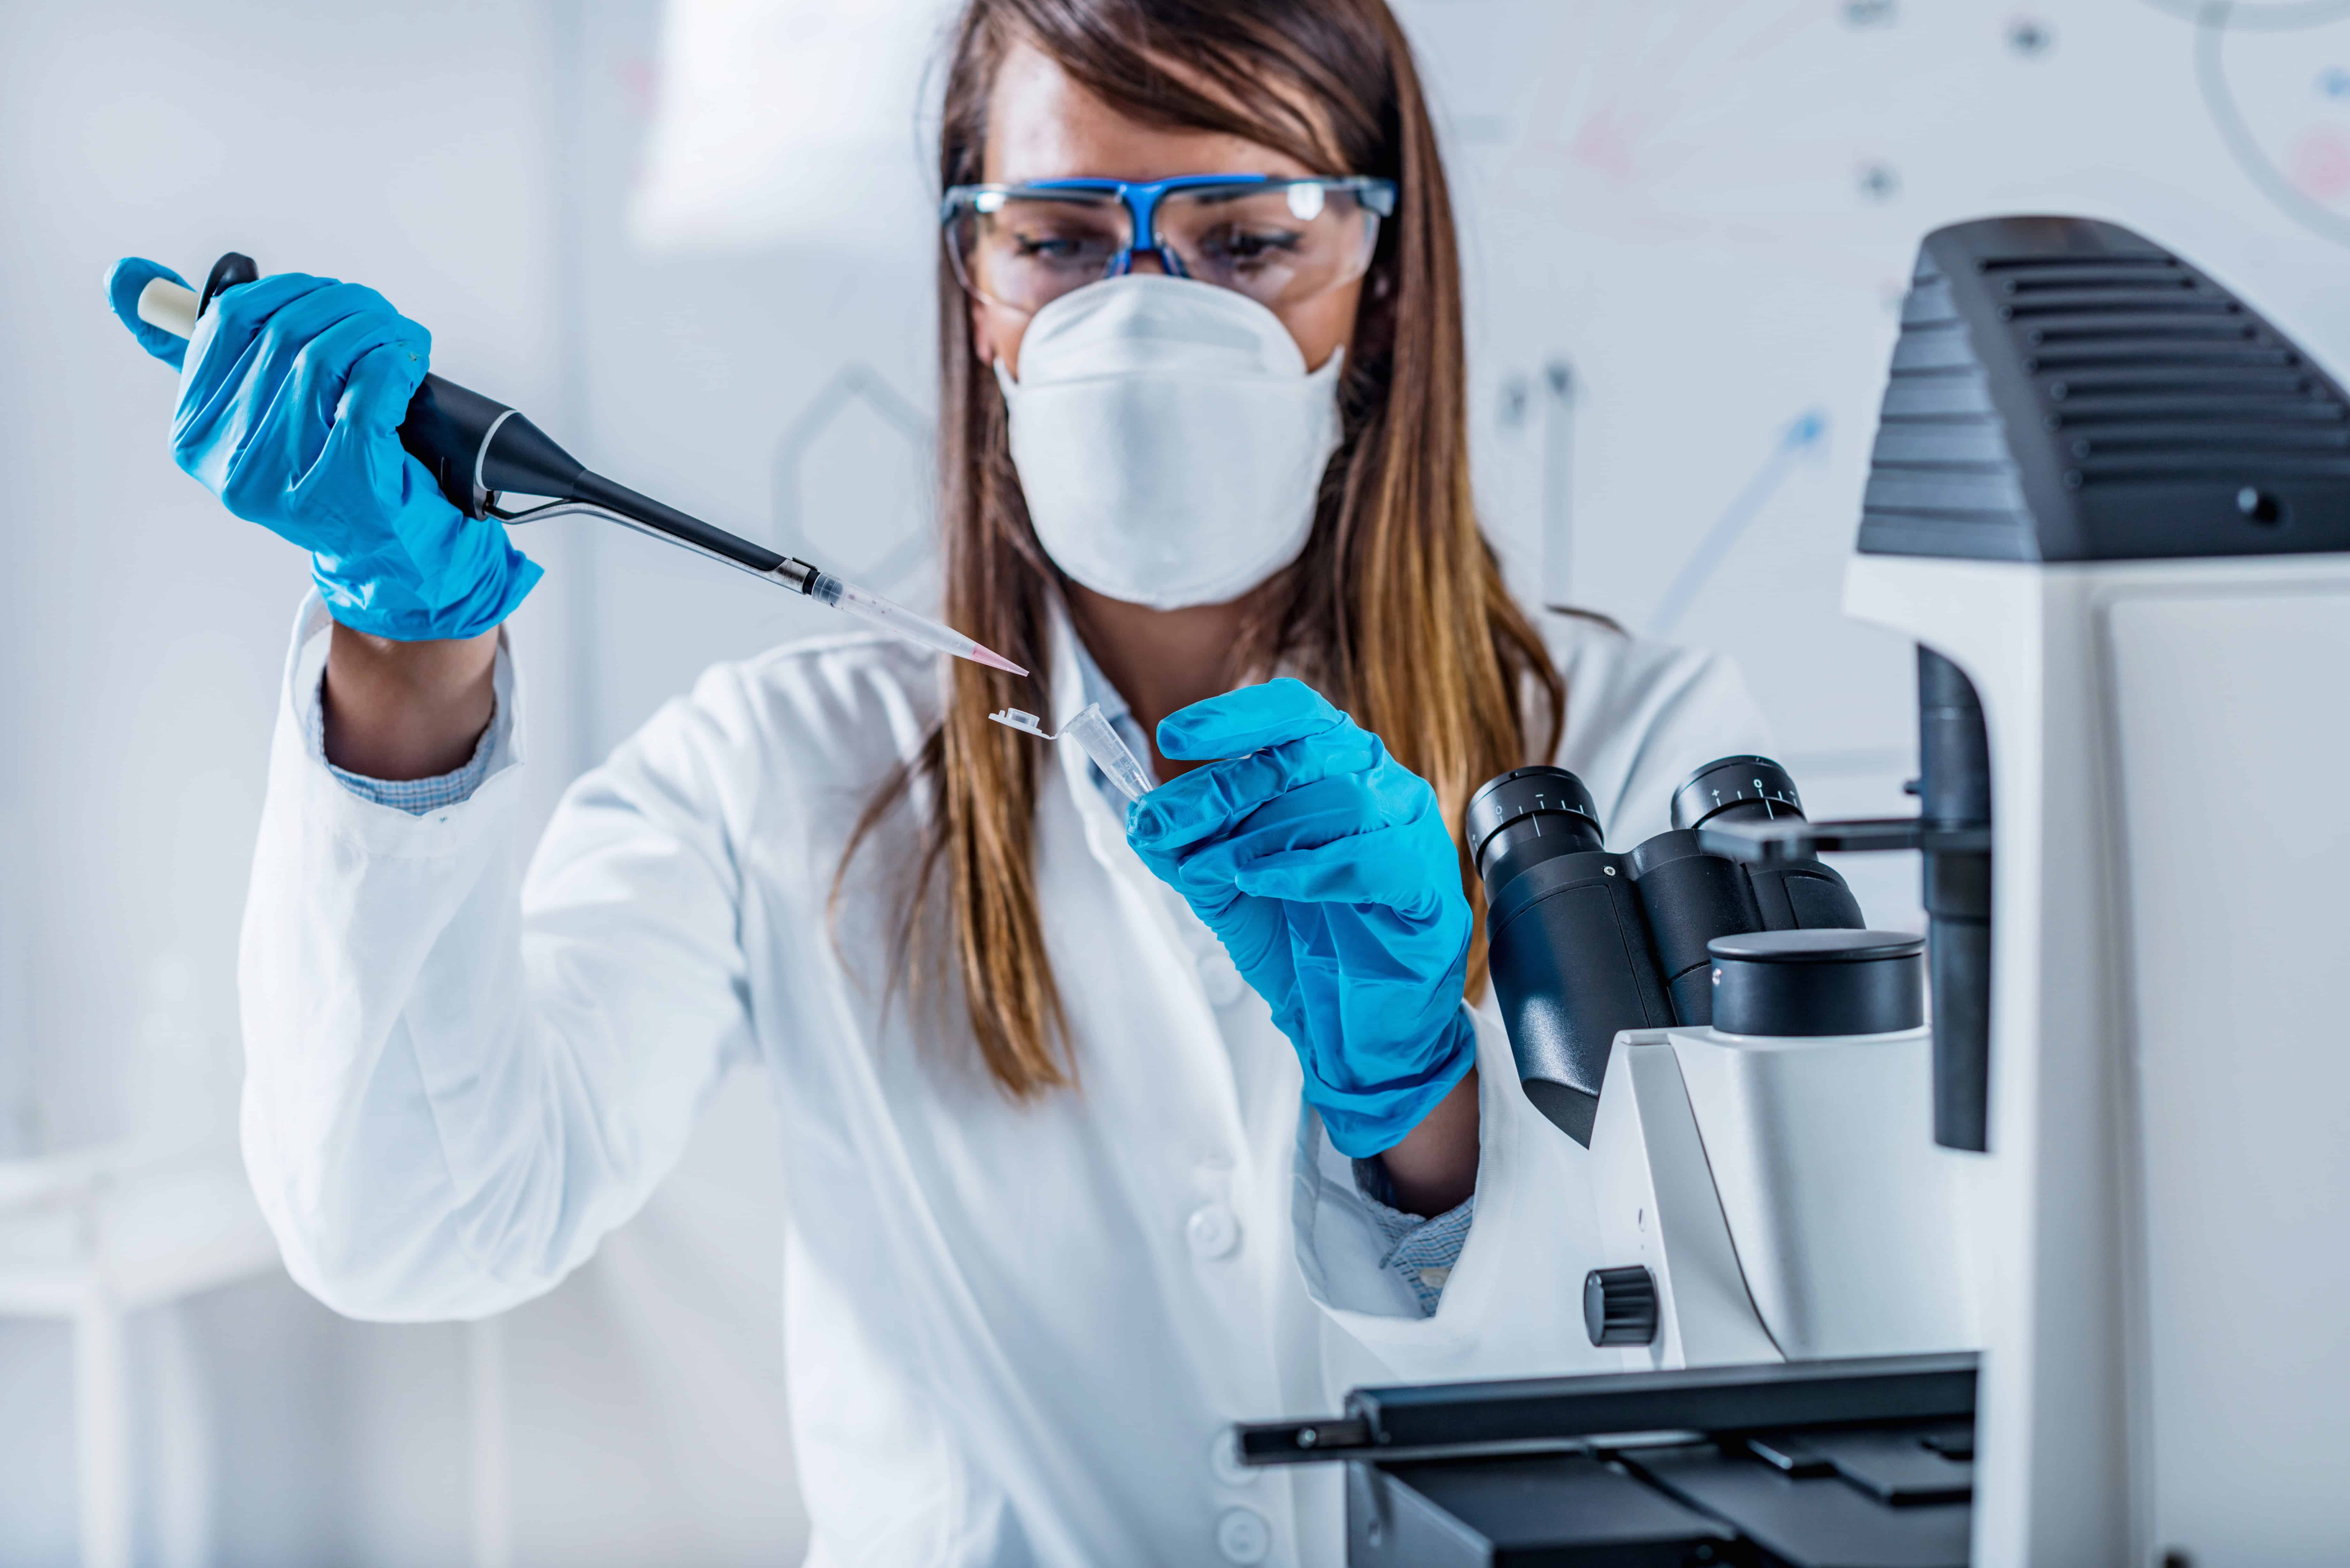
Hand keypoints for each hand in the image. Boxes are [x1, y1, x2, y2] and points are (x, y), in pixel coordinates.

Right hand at [105, 257, 538, 640]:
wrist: (391, 555)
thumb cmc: (326, 475)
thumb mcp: (253, 415)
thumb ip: (194, 351)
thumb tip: (126, 274)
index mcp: (194, 435)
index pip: (228, 320)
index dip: (287, 290)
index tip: (325, 296)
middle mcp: (231, 460)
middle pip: (286, 332)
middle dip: (344, 305)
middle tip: (378, 313)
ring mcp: (287, 476)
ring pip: (326, 354)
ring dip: (375, 328)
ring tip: (398, 336)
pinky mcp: (349, 481)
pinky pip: (370, 386)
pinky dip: (397, 361)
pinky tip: (409, 366)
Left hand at [1127, 679, 1476, 1157]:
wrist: (1358, 1031)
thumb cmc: (1307, 949)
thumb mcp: (1230, 895)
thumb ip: (1190, 854)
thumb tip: (1141, 820)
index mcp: (1340, 771)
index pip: (1293, 714)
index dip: (1234, 718)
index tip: (1172, 737)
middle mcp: (1384, 788)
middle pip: (1304, 756)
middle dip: (1223, 788)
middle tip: (1165, 821)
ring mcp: (1415, 835)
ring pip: (1342, 799)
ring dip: (1262, 832)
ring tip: (1216, 864)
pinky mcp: (1430, 890)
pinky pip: (1374, 859)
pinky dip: (1310, 868)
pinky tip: (1263, 881)